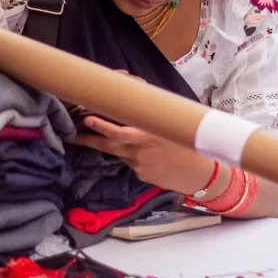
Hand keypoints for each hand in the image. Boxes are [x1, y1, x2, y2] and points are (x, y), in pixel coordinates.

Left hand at [75, 117, 213, 194]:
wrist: (201, 174)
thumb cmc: (190, 143)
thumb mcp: (172, 125)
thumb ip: (153, 116)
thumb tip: (136, 101)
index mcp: (149, 134)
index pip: (118, 131)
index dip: (101, 126)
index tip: (87, 119)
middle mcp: (141, 150)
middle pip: (109, 145)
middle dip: (90, 139)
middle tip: (76, 135)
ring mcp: (139, 165)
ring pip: (119, 153)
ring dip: (109, 146)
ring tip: (93, 139)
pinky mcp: (142, 175)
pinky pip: (131, 163)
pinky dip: (131, 156)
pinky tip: (143, 154)